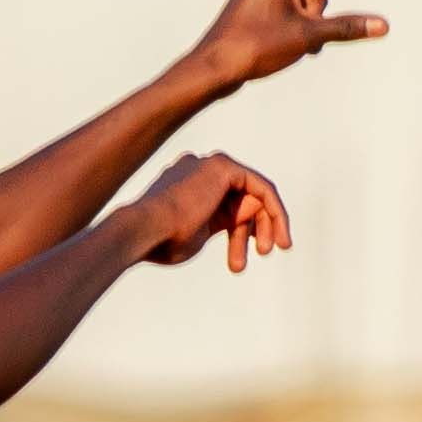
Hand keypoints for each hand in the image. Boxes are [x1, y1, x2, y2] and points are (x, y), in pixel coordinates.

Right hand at [120, 152, 292, 273]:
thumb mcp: (194, 236)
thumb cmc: (160, 242)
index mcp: (188, 185)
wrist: (144, 231)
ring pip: (254, 193)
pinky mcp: (223, 167)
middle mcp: (199, 169)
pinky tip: (278, 235)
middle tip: (263, 254)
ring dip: (267, 223)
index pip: (227, 204)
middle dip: (256, 228)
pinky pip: (261, 188)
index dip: (243, 230)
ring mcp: (210, 165)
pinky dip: (274, 212)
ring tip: (267, 251)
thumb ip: (211, 226)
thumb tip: (233, 228)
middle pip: (242, 198)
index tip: (246, 257)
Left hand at [193, 0, 383, 96]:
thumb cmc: (255, 45)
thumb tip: (382, 26)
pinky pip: (283, 7)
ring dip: (307, 20)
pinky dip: (293, 24)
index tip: (327, 0)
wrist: (214, 69)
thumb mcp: (308, 35)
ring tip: (298, 43)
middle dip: (317, 6)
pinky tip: (291, 47)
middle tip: (305, 27)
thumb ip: (346, 27)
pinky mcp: (251, 7)